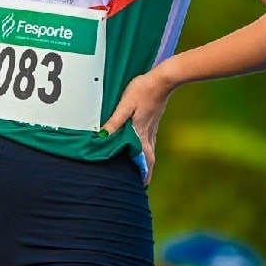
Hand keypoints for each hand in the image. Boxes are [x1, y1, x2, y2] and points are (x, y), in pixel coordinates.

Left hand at [100, 67, 172, 185]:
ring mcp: (153, 127)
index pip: (145, 159)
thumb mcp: (125, 105)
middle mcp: (149, 133)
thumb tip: (103, 136)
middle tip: (142, 182)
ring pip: (150, 150)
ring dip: (146, 161)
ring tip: (141, 168)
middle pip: (149, 158)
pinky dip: (147, 150)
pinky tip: (142, 146)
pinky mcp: (153, 120)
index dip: (144, 173)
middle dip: (146, 171)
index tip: (142, 185)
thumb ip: (114, 121)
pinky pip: (151, 141)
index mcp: (142, 133)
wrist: (162, 80)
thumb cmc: (143, 90)